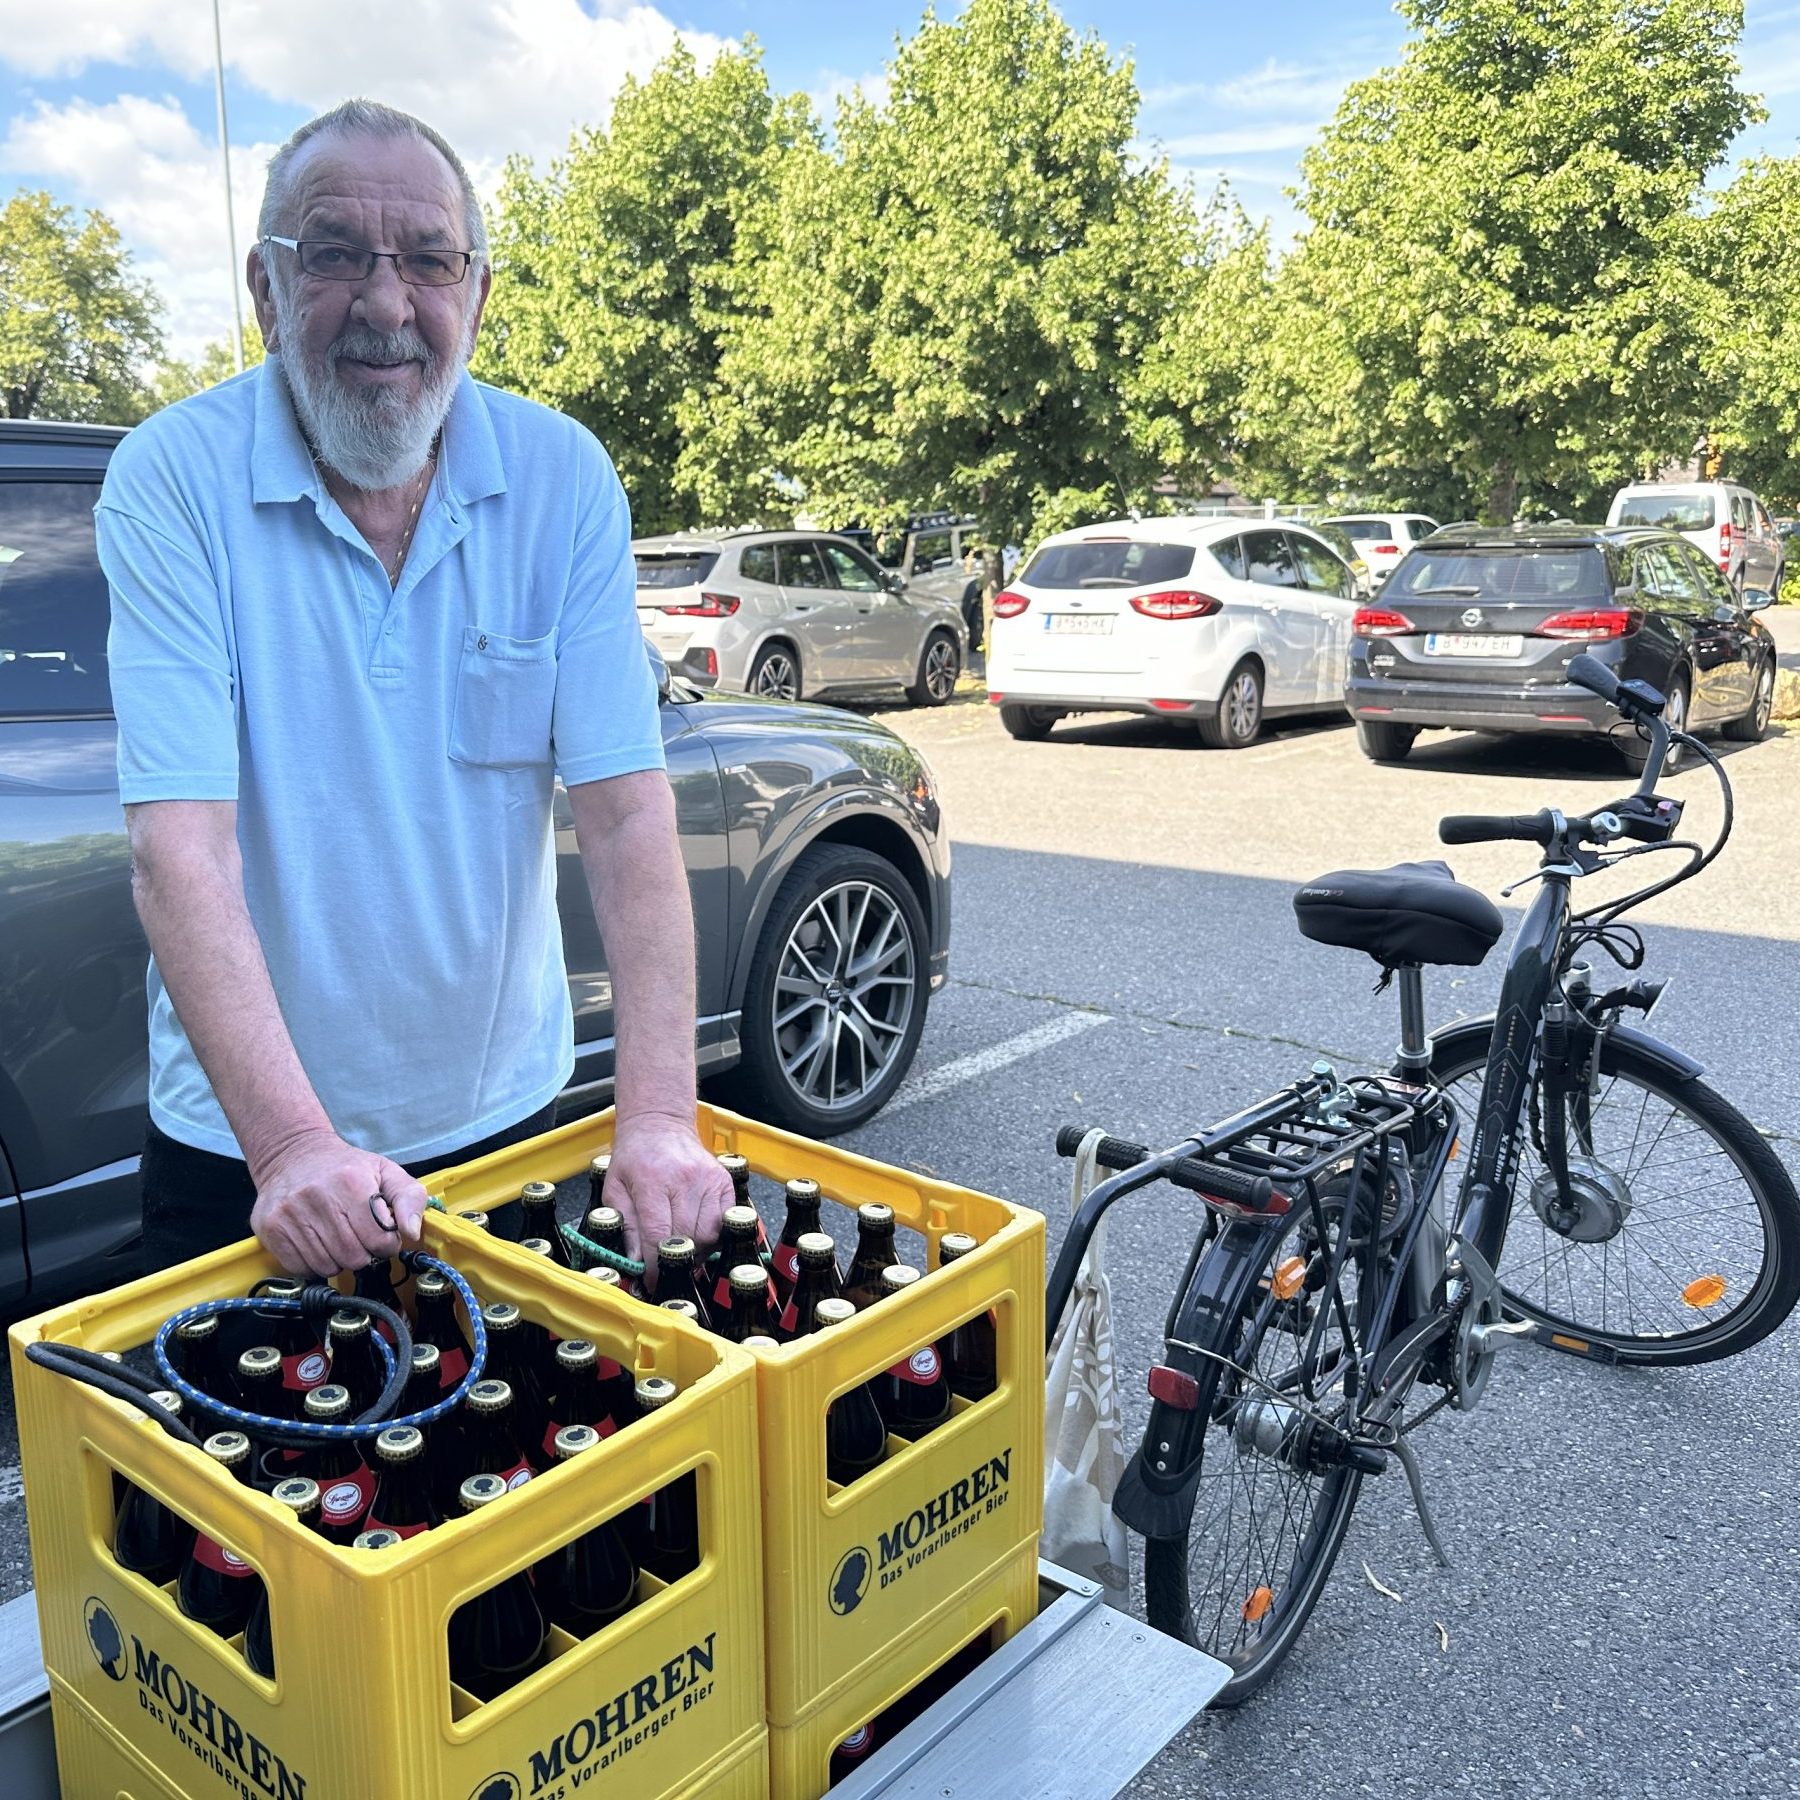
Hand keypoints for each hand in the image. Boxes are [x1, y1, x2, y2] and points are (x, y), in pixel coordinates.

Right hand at [248, 1129, 429, 1276]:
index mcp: (351, 1183)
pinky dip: (313, 1264)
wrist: (293, 1154)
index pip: (379, 1240)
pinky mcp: (270, 1228)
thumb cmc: (345, 1167)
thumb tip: (412, 1232)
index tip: (382, 1235)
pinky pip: (300, 1268)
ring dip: (338, 1261)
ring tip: (338, 1238)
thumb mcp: (386, 1171)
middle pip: (353, 1257)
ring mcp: (289, 1214)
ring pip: (326, 1266)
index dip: (387, 1244)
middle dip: (364, 1254)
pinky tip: (318, 1244)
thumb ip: (410, 1198)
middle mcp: (317, 1198)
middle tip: (360, 1238)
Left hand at [606, 1112, 731, 1289]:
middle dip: (675, 1261)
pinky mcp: (724, 1182)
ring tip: (682, 1251)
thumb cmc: (634, 1157)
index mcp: (652, 1181)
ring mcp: (709, 1180)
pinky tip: (698, 1236)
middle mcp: (684, 1179)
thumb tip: (637, 1263)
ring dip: (697, 1251)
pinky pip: (725, 1221)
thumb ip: (625, 1226)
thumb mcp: (615, 1189)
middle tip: (665, 1269)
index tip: (651, 1281)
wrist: (659, 1124)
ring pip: (710, 1234)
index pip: (658, 1234)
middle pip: (687, 1237)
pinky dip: (714, 1236)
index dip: (655, 1265)